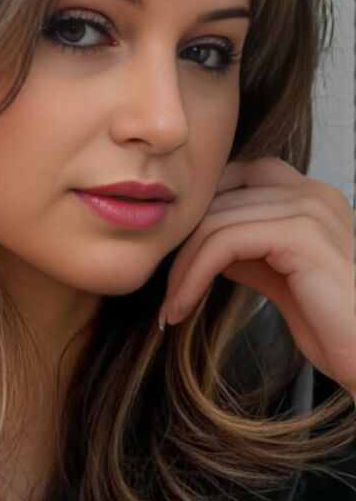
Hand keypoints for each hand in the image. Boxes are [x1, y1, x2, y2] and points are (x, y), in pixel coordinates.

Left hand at [158, 157, 355, 398]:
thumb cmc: (332, 324)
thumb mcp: (279, 277)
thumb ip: (248, 250)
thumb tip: (203, 242)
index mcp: (311, 196)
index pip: (236, 177)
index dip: (201, 215)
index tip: (179, 263)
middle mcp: (313, 192)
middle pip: (219, 199)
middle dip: (183, 248)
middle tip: (167, 294)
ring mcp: (309, 208)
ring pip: (214, 222)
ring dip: (182, 270)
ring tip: (172, 308)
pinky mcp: (300, 234)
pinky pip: (224, 243)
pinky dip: (193, 276)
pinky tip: (184, 306)